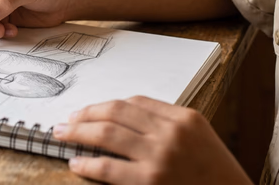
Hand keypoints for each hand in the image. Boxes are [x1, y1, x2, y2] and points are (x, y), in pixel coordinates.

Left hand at [53, 96, 250, 184]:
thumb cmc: (216, 177)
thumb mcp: (200, 141)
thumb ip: (168, 126)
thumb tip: (122, 122)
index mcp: (185, 118)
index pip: (136, 101)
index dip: (106, 105)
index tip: (89, 111)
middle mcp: (172, 133)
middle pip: (116, 112)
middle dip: (86, 114)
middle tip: (67, 120)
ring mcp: (160, 157)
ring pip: (106, 134)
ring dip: (78, 133)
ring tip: (62, 135)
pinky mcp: (151, 181)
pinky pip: (108, 167)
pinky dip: (87, 164)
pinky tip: (77, 163)